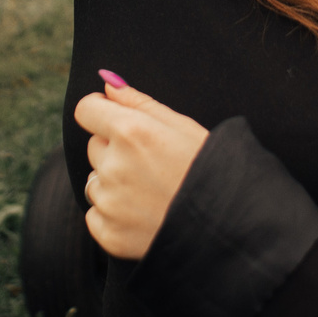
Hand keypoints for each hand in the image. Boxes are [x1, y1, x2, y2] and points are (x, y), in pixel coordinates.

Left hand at [73, 70, 209, 259]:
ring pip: (94, 181)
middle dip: (114, 150)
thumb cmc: (210, 168)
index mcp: (131, 132)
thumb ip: (139, 102)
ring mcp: (110, 203)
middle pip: (94, 146)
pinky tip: (144, 214)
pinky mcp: (109, 234)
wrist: (231, 225)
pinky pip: (96, 215)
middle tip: (151, 164)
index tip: (113, 120)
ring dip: (113, 183)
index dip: (99, 112)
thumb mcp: (182, 126)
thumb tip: (107, 82)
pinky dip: (113, 215)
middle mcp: (114, 166)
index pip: (86, 109)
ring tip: (151, 191)